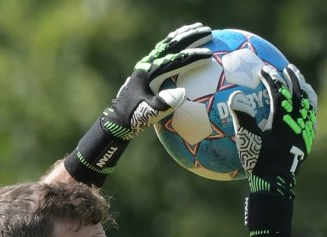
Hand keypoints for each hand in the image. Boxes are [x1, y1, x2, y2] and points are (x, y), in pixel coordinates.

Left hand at [64, 23, 213, 186]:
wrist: (118, 119)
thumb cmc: (134, 118)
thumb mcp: (149, 114)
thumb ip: (164, 104)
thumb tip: (182, 93)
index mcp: (149, 73)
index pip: (174, 60)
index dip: (192, 56)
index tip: (208, 55)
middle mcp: (148, 64)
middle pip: (172, 45)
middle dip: (191, 37)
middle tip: (208, 32)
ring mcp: (148, 65)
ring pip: (167, 44)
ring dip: (183, 35)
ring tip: (198, 28)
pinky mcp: (149, 69)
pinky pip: (165, 52)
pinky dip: (176, 44)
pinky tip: (186, 44)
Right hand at [229, 64, 317, 236]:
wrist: (276, 186)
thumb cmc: (259, 163)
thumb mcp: (247, 141)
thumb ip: (242, 118)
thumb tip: (234, 96)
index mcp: (283, 120)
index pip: (279, 92)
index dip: (272, 79)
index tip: (263, 70)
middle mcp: (298, 123)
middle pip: (299, 94)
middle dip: (293, 79)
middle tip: (287, 68)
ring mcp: (305, 132)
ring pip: (309, 106)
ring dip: (305, 92)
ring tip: (301, 83)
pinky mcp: (307, 142)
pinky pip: (311, 120)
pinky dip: (308, 110)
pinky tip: (304, 109)